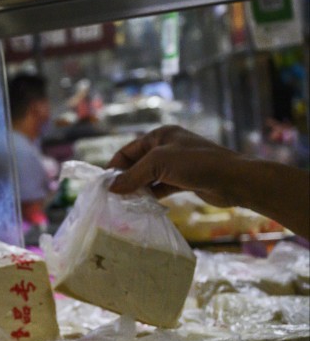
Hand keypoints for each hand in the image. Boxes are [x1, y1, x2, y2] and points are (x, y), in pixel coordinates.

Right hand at [107, 126, 240, 206]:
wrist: (234, 180)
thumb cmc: (197, 163)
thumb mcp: (159, 163)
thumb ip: (134, 175)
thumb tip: (112, 188)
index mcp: (160, 135)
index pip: (129, 150)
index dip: (115, 165)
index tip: (105, 183)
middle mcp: (168, 147)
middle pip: (138, 163)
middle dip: (126, 178)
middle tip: (113, 195)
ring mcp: (177, 165)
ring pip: (149, 177)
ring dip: (138, 188)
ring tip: (125, 203)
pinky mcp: (184, 181)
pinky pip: (161, 187)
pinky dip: (151, 195)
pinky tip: (142, 204)